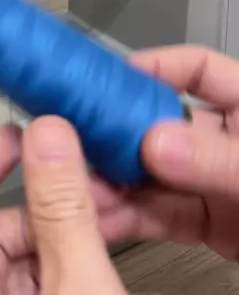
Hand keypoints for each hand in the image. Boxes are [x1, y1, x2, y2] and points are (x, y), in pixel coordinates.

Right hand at [93, 46, 238, 260]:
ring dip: (117, 182)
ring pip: (156, 175)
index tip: (107, 80)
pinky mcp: (215, 226)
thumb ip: (225, 161)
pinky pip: (166, 215)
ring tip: (76, 191)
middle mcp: (233, 141)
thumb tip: (158, 144)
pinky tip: (102, 221)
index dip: (153, 68)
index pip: (197, 71)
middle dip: (118, 135)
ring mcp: (221, 184)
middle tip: (73, 142)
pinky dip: (134, 218)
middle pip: (163, 124)